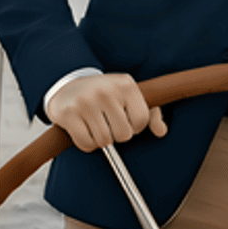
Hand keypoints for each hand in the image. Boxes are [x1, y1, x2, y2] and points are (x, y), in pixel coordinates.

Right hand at [45, 73, 168, 151]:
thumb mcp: (129, 96)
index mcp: (126, 84)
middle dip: (116, 135)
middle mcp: (106, 91)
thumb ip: (151, 113)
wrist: (67, 86)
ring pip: (104, 141)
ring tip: (95, 125)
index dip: (134, 127)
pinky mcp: (69, 114)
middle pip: (124, 134)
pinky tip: (83, 129)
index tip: (124, 119)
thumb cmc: (104, 94)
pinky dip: (86, 144)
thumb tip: (161, 131)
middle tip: (107, 122)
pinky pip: (86, 144)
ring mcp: (86, 101)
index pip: (142, 120)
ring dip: (101, 140)